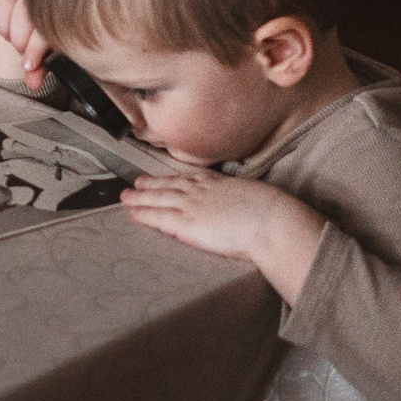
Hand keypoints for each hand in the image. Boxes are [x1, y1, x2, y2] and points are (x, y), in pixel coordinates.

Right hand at [0, 0, 52, 88]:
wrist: (33, 14)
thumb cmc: (46, 32)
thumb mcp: (50, 51)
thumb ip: (42, 66)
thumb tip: (33, 82)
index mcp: (62, 0)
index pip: (46, 22)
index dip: (35, 48)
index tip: (28, 66)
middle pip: (23, 9)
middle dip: (19, 38)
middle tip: (21, 50)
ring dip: (4, 26)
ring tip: (11, 36)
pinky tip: (3, 21)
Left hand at [121, 170, 326, 302]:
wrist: (271, 222)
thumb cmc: (274, 213)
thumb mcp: (258, 197)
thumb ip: (246, 199)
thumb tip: (252, 205)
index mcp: (220, 183)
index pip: (191, 178)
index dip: (174, 177)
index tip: (164, 176)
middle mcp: (202, 191)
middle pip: (170, 184)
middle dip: (151, 184)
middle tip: (135, 183)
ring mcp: (192, 206)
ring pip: (159, 199)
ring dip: (140, 198)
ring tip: (126, 197)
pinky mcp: (187, 224)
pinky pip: (159, 217)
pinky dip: (144, 214)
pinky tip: (133, 213)